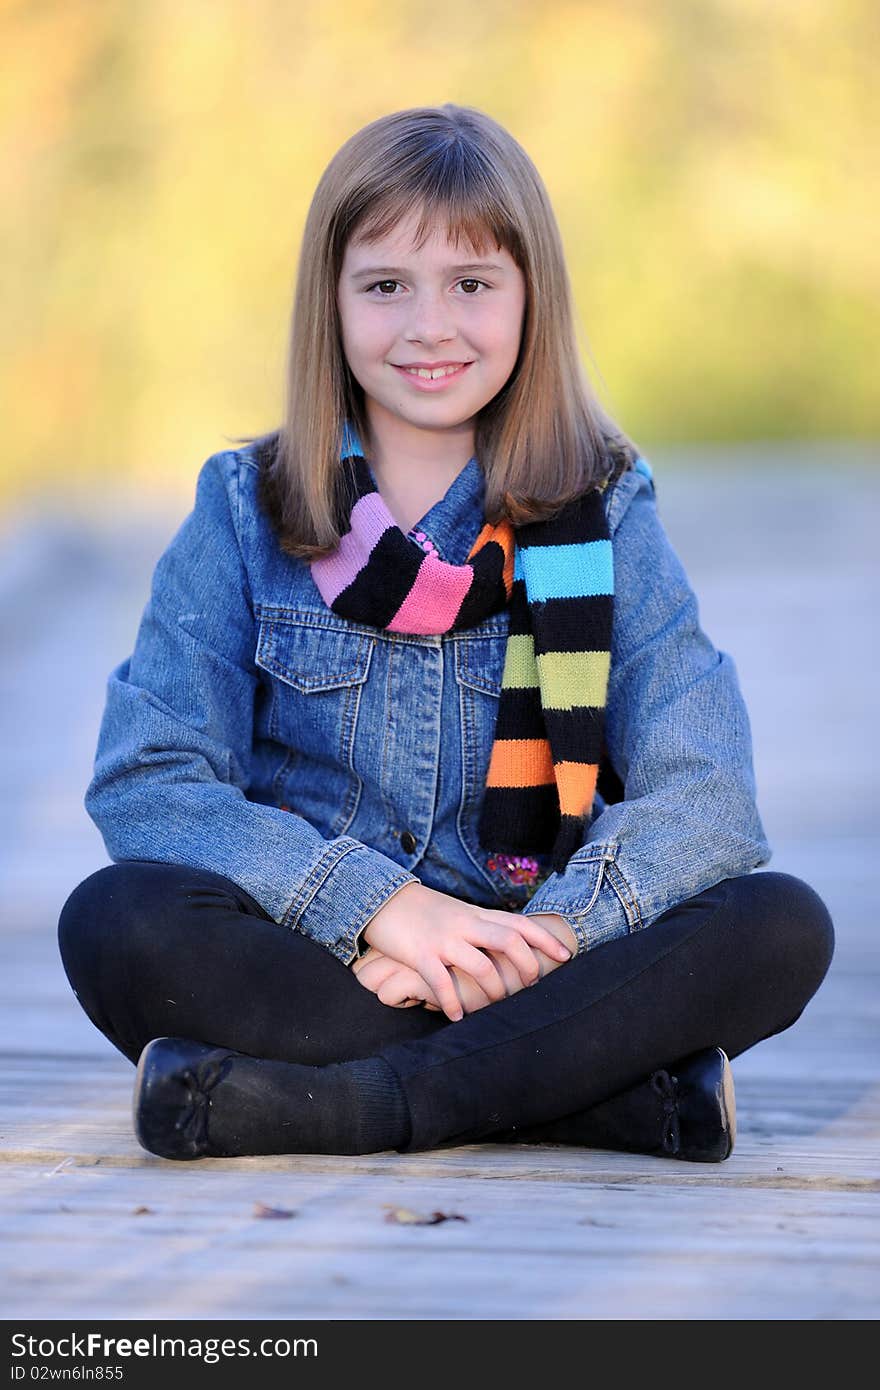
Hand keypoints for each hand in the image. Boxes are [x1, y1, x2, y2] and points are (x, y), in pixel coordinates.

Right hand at [358, 882, 573, 1022]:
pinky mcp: (420, 954)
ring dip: (492, 990)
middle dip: (526, 966)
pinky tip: (456, 1016)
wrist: (381, 897)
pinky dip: (452, 1003)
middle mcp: (464, 924)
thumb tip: (507, 943)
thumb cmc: (422, 910)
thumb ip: (480, 925)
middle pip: (509, 941)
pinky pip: (441, 982)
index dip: (545, 940)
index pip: (518, 924)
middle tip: (530, 986)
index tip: (565, 957)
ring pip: (480, 966)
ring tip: (493, 1005)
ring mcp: (443, 939)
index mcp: (475, 914)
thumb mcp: (457, 912)